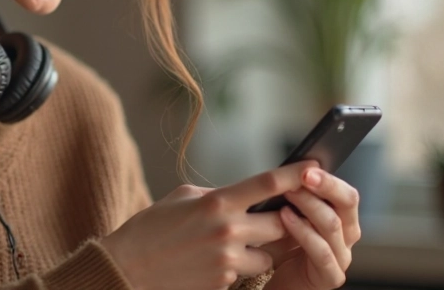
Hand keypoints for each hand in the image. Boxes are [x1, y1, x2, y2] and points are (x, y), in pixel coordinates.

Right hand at [101, 161, 317, 289]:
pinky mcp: (223, 282)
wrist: (128, 266)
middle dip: (282, 223)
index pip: (268, 183)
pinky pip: (245, 273)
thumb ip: (219, 196)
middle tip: (277, 218)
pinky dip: (236, 268)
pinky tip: (210, 262)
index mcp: (217, 202)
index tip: (315, 166)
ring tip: (232, 245)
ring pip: (268, 256)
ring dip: (260, 251)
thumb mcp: (183, 198)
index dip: (296, 174)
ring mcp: (227, 260)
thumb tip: (245, 196)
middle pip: (281, 225)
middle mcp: (227, 230)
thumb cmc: (152, 227)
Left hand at [259, 168, 360, 289]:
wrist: (278, 285)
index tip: (308, 166)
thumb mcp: (290, 218)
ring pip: (332, 225)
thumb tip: (289, 169)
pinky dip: (303, 231)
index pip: (345, 193)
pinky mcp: (331, 277)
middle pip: (347, 204)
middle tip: (303, 175)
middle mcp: (347, 237)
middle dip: (326, 186)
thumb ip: (296, 199)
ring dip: (309, 205)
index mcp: (342, 220)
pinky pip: (321, 251)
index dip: (329, 178)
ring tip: (288, 193)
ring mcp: (342, 258)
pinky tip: (285, 217)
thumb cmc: (282, 249)